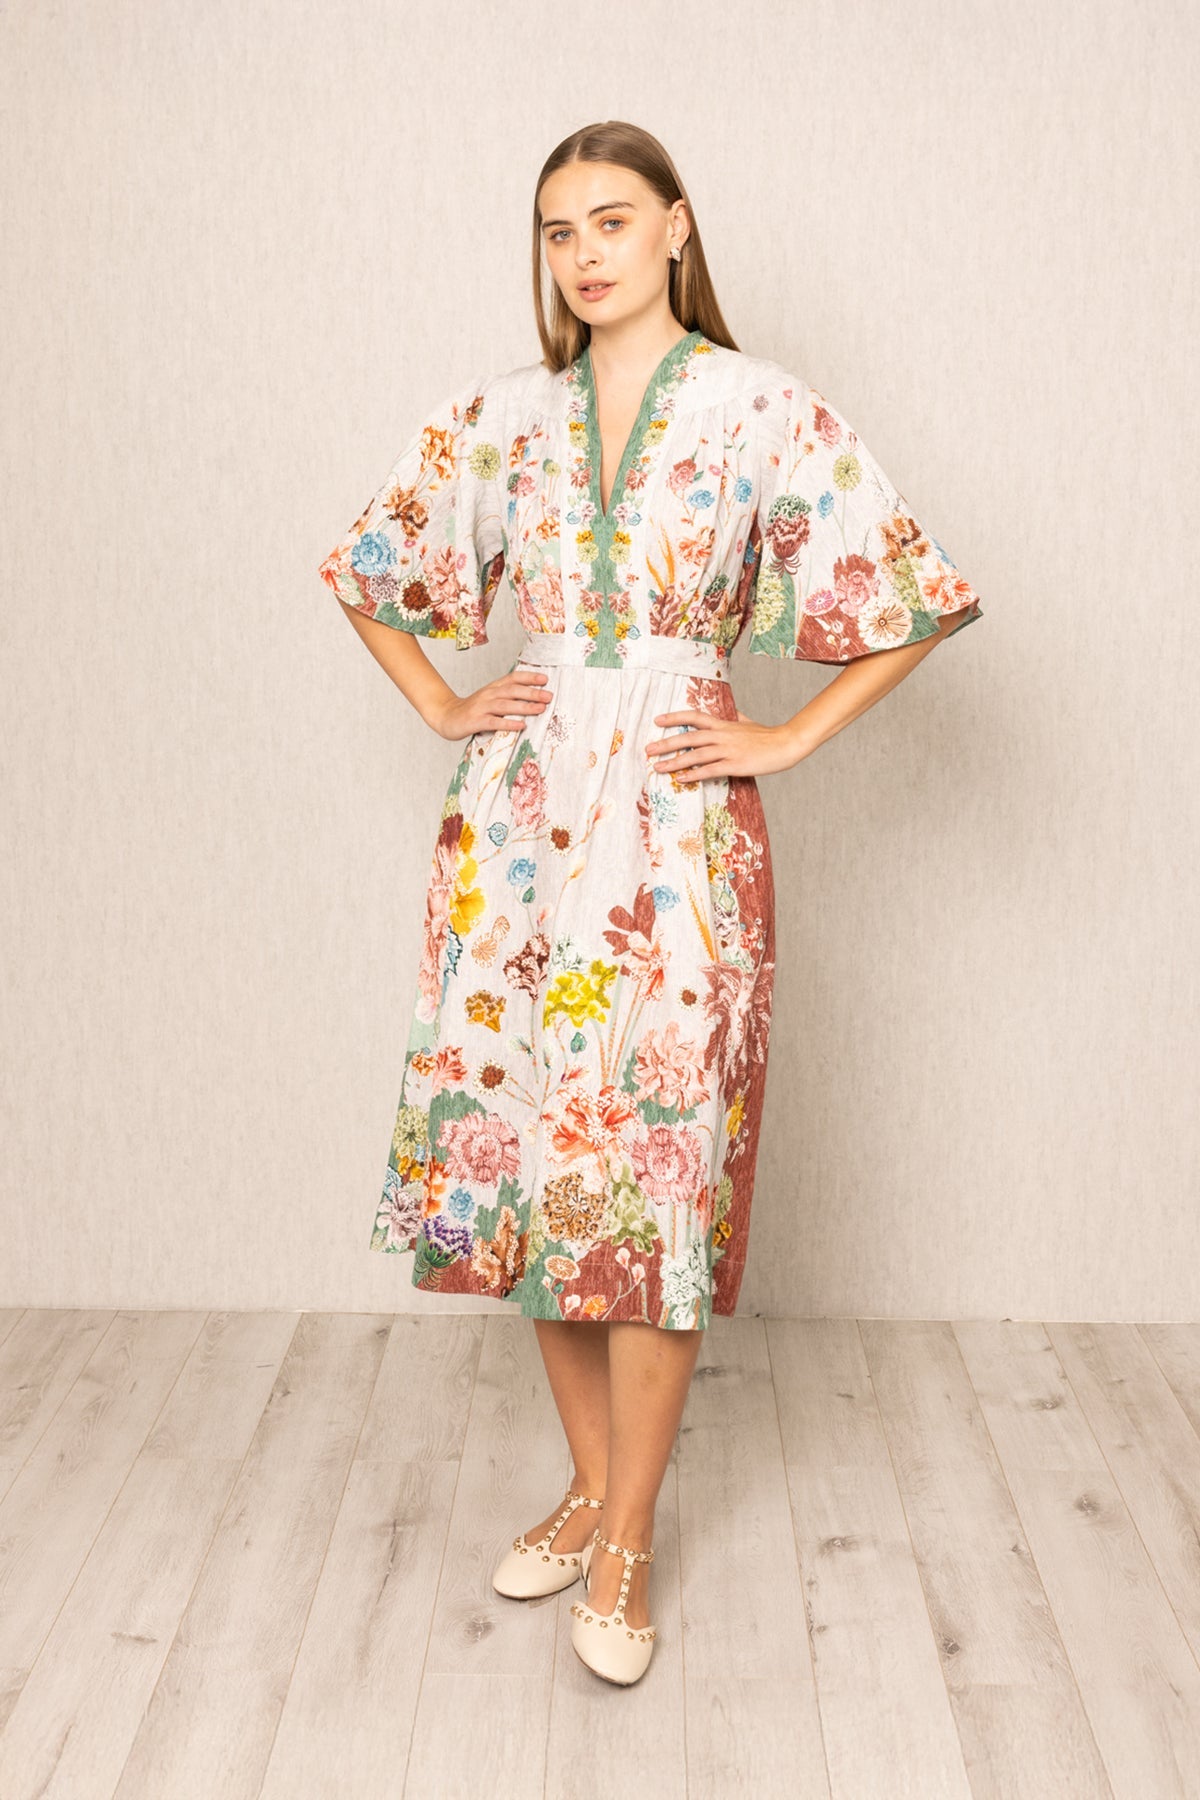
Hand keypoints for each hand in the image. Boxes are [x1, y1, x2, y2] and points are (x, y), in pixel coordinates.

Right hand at [431, 667, 552, 740]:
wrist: (447, 716)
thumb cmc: (473, 710)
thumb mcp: (490, 698)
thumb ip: (508, 697)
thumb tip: (534, 698)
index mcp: (493, 688)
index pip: (513, 678)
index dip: (529, 677)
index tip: (545, 679)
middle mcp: (488, 694)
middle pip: (512, 690)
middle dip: (532, 692)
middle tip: (548, 696)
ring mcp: (481, 707)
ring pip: (505, 705)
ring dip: (524, 706)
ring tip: (540, 709)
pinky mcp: (476, 721)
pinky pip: (494, 722)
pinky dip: (508, 723)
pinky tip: (521, 725)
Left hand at [644, 708, 803, 781]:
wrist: (786, 744)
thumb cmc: (767, 735)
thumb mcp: (748, 722)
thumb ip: (736, 717)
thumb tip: (731, 711)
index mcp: (723, 724)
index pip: (694, 717)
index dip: (675, 718)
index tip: (657, 721)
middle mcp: (722, 735)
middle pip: (688, 737)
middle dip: (666, 744)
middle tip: (648, 750)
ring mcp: (728, 750)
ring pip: (695, 755)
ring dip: (675, 762)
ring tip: (658, 768)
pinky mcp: (734, 764)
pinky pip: (710, 770)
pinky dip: (694, 775)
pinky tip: (681, 779)